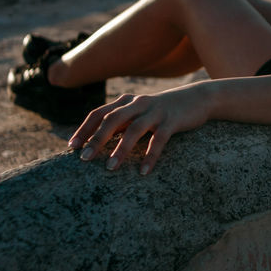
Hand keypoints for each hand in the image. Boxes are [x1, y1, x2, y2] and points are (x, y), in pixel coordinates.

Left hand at [68, 83, 210, 173]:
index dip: (84, 130)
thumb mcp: (139, 112)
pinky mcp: (172, 121)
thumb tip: (96, 142)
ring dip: (121, 149)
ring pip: (134, 129)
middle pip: (112, 119)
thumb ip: (121, 122)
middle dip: (97, 139)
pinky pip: (159, 140)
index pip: (99, 113)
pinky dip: (150, 156)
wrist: (198, 98)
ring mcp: (156, 111)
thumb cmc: (163, 110)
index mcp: (127, 101)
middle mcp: (138, 103)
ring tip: (110, 168)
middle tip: (84, 159)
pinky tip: (143, 172)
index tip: (72, 147)